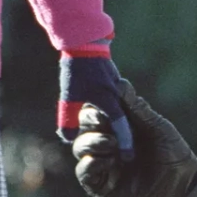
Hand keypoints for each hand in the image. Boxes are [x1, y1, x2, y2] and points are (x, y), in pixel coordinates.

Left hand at [59, 43, 132, 159]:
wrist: (84, 40)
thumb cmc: (77, 69)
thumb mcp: (69, 96)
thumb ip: (69, 118)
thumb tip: (68, 139)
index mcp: (108, 100)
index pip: (120, 126)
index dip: (124, 142)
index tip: (128, 157)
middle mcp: (116, 95)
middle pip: (124, 121)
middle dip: (125, 137)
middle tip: (128, 154)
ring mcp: (117, 86)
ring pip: (123, 110)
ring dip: (122, 123)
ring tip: (123, 139)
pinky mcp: (114, 80)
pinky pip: (119, 99)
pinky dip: (118, 109)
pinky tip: (116, 119)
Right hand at [72, 79, 196, 196]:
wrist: (183, 191)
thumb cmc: (174, 156)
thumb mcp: (158, 128)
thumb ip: (137, 109)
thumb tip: (119, 82)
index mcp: (120, 124)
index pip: (97, 108)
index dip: (96, 101)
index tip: (102, 96)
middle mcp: (107, 141)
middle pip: (83, 124)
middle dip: (90, 119)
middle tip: (104, 120)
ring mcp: (103, 163)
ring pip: (80, 146)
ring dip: (92, 141)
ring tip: (112, 144)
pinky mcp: (100, 185)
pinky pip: (83, 171)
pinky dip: (92, 162)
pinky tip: (110, 160)